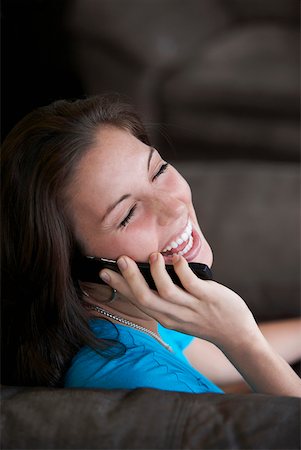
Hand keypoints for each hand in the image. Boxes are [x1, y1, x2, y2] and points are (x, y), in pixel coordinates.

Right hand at [100, 252, 259, 351]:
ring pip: (166, 292)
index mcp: (165, 318)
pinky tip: (177, 258)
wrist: (236, 335)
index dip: (119, 287)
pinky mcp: (208, 299)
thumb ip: (166, 298)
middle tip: (120, 259)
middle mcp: (174, 315)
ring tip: (153, 256)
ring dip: (156, 273)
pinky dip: (181, 269)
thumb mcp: (180, 315)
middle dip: (130, 279)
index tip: (104, 273)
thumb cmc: (206, 319)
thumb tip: (151, 272)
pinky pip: (191, 283)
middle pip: (145, 298)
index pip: (137, 301)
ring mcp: (191, 308)